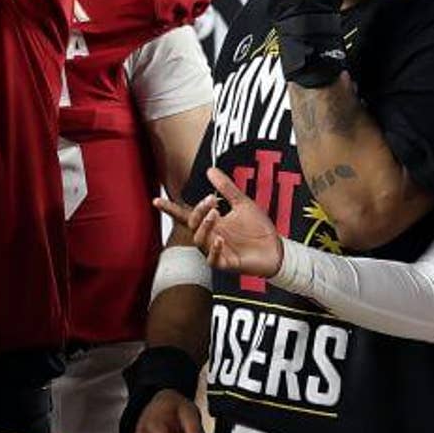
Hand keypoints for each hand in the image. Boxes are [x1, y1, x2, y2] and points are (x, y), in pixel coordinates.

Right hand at [156, 168, 283, 277]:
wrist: (277, 249)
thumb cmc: (258, 228)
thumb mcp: (242, 203)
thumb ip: (226, 188)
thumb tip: (210, 169)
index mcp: (212, 223)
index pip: (187, 215)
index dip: (171, 209)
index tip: (156, 200)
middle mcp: (211, 236)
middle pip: (193, 225)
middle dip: (198, 212)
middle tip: (211, 200)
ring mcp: (217, 250)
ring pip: (199, 241)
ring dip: (204, 227)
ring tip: (216, 214)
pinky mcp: (227, 263)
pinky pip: (213, 260)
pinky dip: (214, 250)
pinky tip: (220, 239)